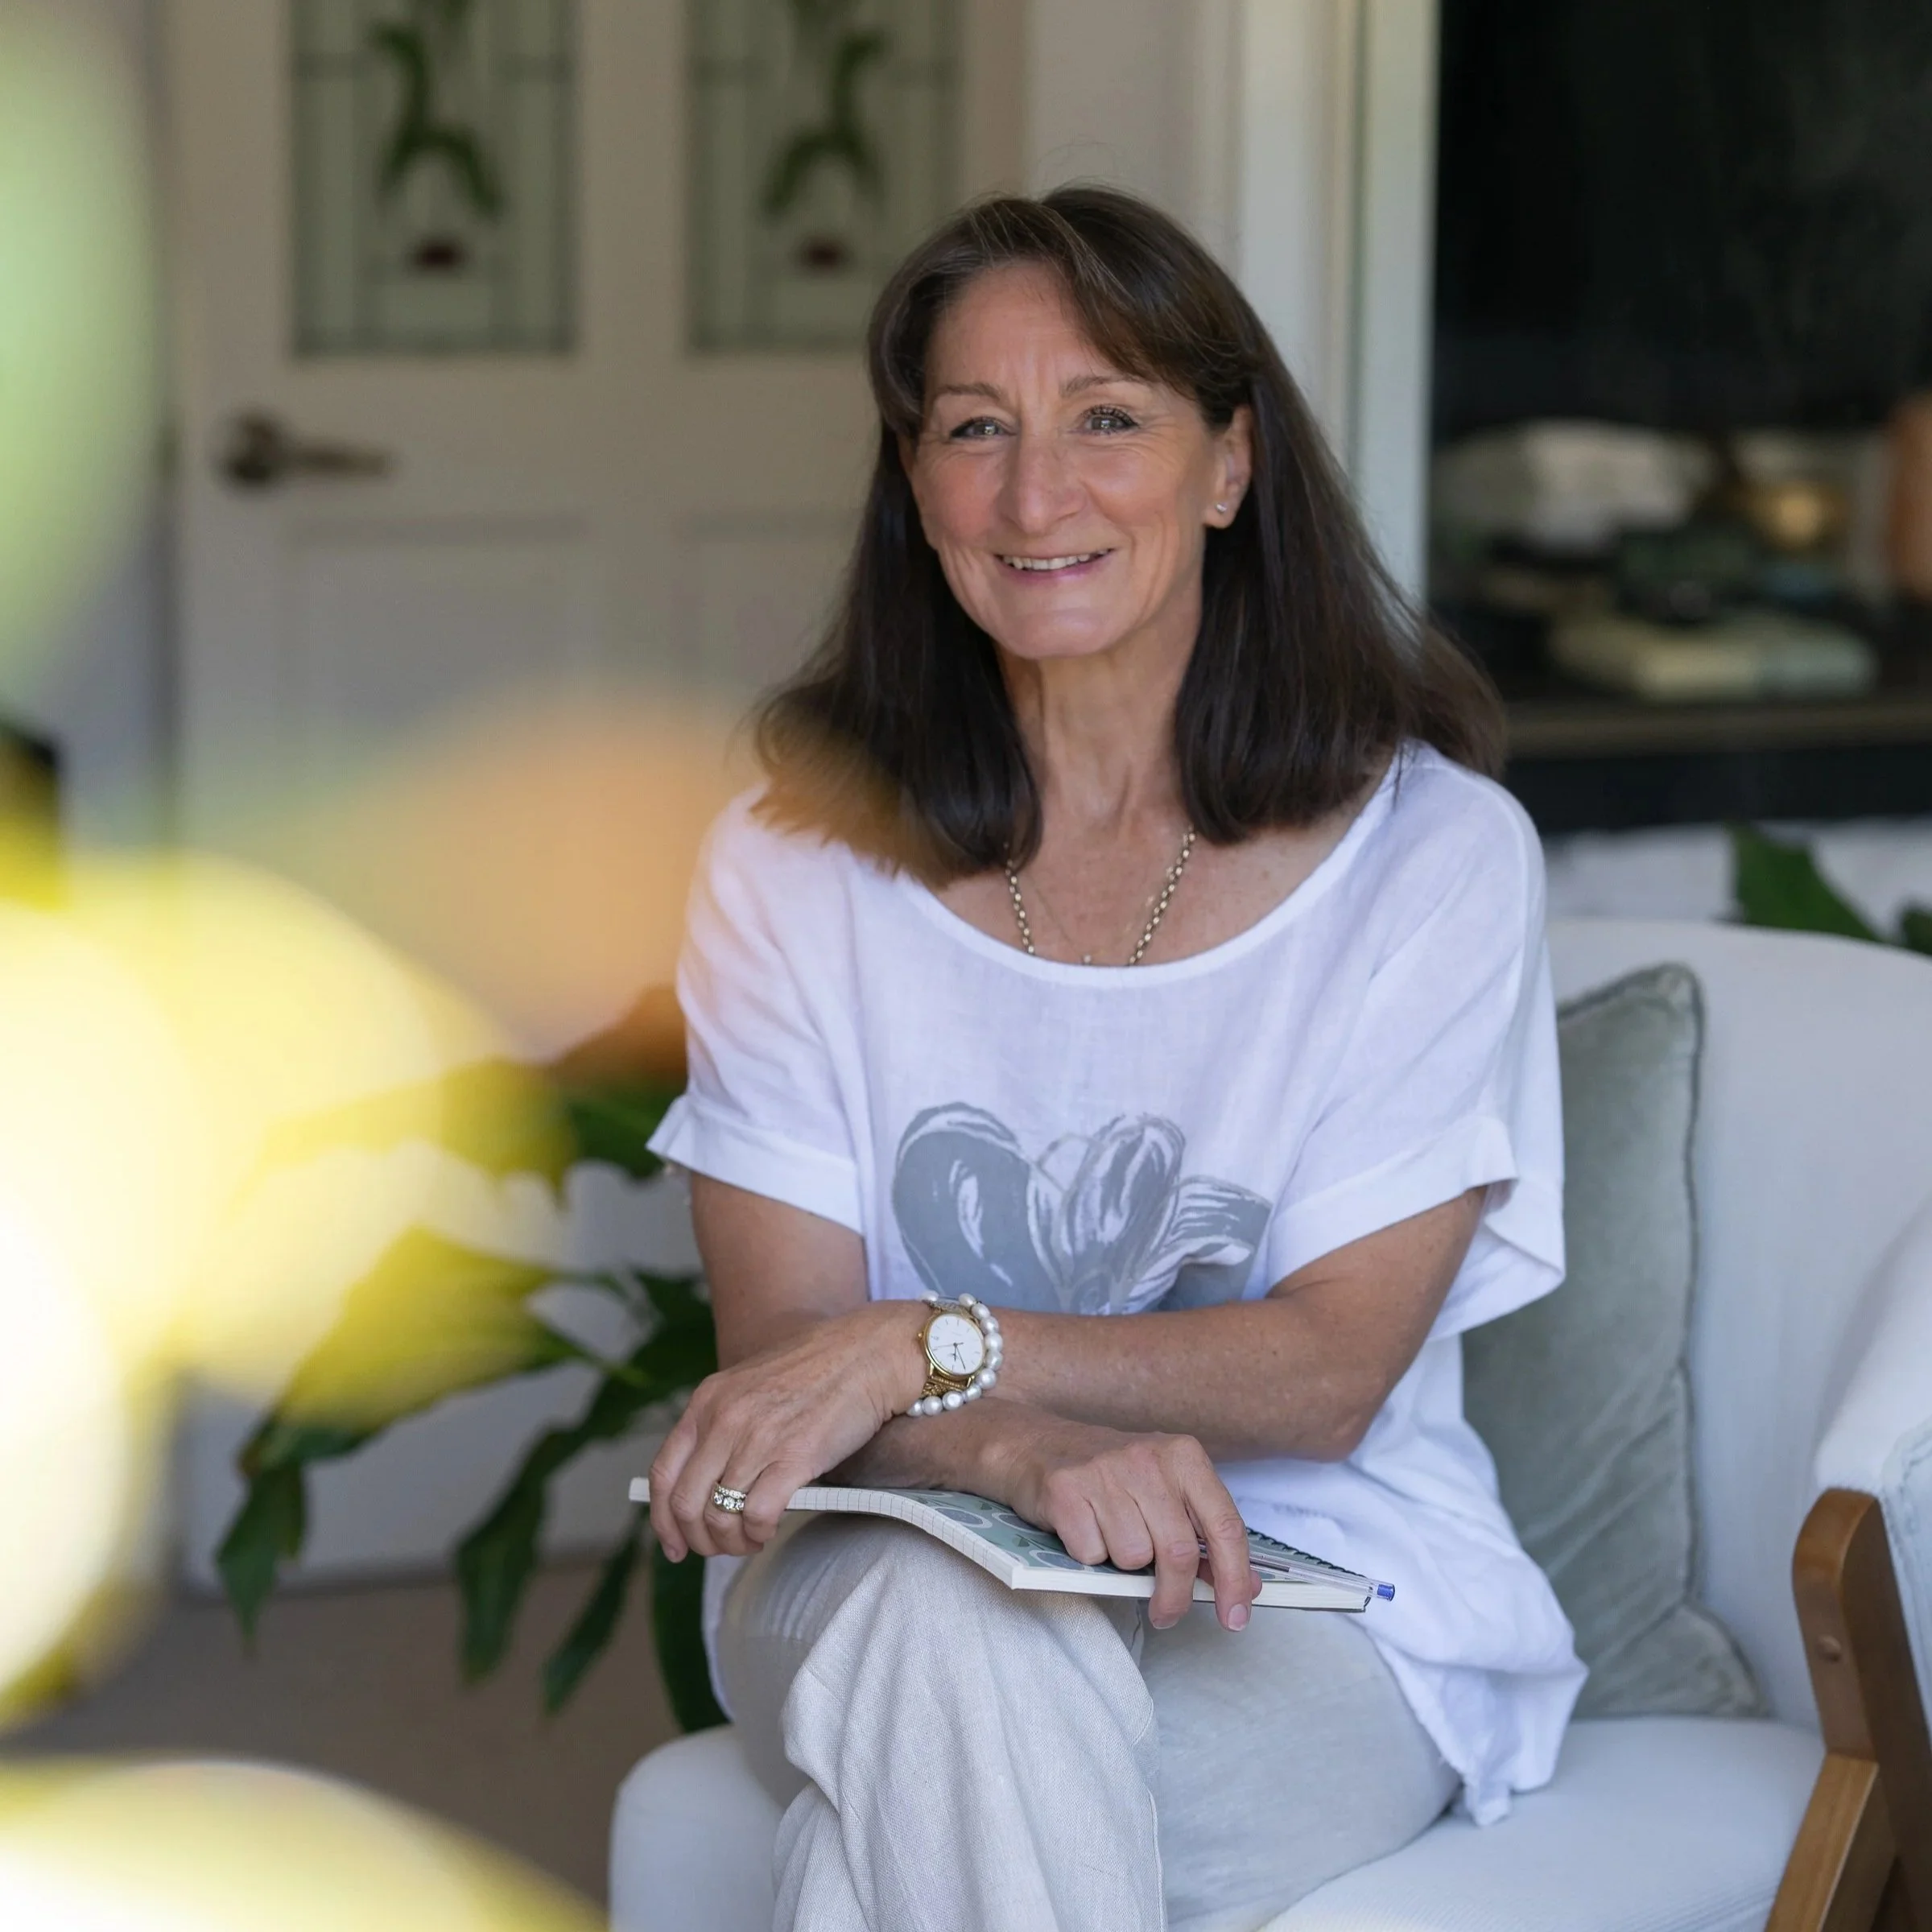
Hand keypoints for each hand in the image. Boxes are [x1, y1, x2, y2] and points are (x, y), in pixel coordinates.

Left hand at [648, 1300, 924, 1561]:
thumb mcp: (749, 1386)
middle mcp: (724, 1418)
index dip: (663, 1520)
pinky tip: (769, 1530)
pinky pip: (756, 1516)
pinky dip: (758, 1534)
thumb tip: (704, 1482)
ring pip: (720, 1517)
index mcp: (706, 1401)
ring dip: (732, 1542)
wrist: (867, 1353)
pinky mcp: (794, 1456)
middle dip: (700, 1540)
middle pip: (686, 1504)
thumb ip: (722, 1424)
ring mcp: (757, 1437)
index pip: (664, 1474)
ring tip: (750, 1540)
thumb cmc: (816, 1371)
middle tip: (721, 1548)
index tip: (675, 1545)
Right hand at [994, 1411, 1261, 1632]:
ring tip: (1109, 1537)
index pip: (1225, 1526)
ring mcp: (1105, 1472)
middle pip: (1178, 1554)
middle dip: (1174, 1595)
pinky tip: (1082, 1530)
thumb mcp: (1164, 1492)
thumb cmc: (1109, 1477)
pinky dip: (1088, 1557)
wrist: (1035, 1445)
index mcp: (1184, 1456)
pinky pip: (1092, 1556)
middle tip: (1166, 1612)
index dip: (1234, 1579)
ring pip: (1133, 1559)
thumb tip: (1245, 1586)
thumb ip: (1203, 1534)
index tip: (1235, 1616)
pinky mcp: (1066, 1490)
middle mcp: (1148, 1458)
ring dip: (1123, 1565)